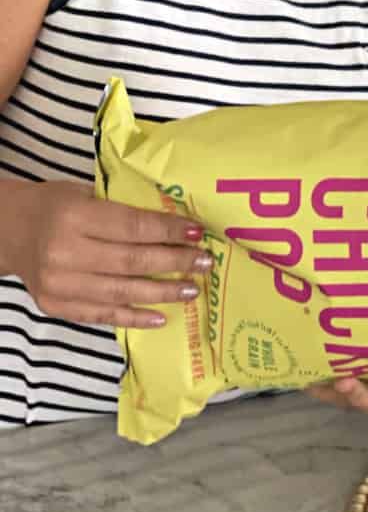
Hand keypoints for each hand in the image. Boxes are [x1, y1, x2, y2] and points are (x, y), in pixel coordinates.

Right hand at [5, 181, 211, 328]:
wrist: (8, 231)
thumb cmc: (55, 206)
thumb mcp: (86, 194)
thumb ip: (123, 210)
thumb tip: (177, 223)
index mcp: (74, 217)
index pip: (132, 227)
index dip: (168, 232)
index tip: (198, 233)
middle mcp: (65, 253)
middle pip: (132, 262)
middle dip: (174, 262)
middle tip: (204, 262)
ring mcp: (59, 284)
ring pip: (122, 292)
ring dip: (162, 292)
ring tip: (192, 290)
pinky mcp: (56, 306)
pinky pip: (102, 316)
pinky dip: (134, 318)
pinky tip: (160, 317)